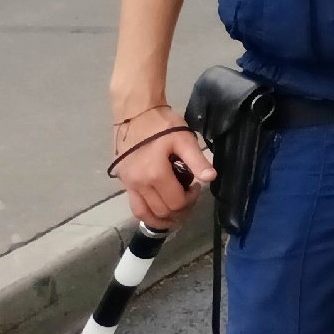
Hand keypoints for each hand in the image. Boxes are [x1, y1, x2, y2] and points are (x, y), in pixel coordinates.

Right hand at [110, 103, 213, 229]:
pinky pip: (134, 206)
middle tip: (188, 198)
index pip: (176, 202)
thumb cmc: (162, 125)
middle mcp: (139, 184)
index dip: (191, 200)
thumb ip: (197, 161)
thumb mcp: (184, 140)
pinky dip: (147, 213)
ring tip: (175, 213)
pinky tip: (159, 209)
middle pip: (161, 212)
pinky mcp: (123, 182)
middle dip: (179, 211)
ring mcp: (128, 184)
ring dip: (161, 219)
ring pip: (144, 214)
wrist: (136, 114)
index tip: (196, 187)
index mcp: (155, 174)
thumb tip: (210, 178)